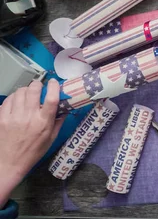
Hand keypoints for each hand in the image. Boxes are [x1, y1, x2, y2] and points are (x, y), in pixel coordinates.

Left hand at [0, 80, 63, 206]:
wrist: (9, 163)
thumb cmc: (33, 152)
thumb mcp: (51, 138)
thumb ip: (58, 122)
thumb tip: (64, 109)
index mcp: (43, 122)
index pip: (51, 99)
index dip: (54, 87)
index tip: (54, 82)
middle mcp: (29, 117)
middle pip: (33, 91)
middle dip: (37, 84)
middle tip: (39, 86)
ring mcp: (14, 117)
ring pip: (19, 92)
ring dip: (25, 89)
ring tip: (27, 93)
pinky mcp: (2, 118)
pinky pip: (8, 100)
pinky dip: (13, 97)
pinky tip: (16, 100)